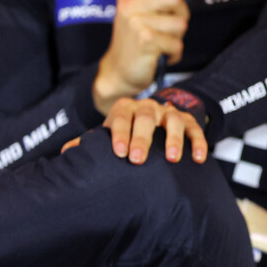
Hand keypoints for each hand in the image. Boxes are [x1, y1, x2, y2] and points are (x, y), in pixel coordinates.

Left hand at [61, 96, 206, 163]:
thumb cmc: (125, 131)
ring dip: (174, 139)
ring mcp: (169, 112)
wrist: (151, 116)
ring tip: (172, 159)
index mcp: (125, 109)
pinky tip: (199, 158)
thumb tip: (66, 152)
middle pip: (145, 117)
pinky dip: (198, 142)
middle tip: (138, 159)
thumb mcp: (109, 132)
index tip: (118, 153)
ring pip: (173, 120)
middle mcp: (147, 107)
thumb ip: (91, 142)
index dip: (119, 134)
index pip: (120, 118)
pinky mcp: (188, 120)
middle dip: (142, 138)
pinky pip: (195, 128)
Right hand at [93, 0, 188, 113]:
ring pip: (180, 23)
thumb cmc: (133, 41)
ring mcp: (137, 23)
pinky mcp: (146, 40)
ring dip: (177, 37)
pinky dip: (175, 53)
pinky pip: (177, 44)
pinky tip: (162, 55)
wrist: (118, 72)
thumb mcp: (136, 13)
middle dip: (182, 13)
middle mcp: (130, 6)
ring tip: (163, 42)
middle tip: (172, 26)